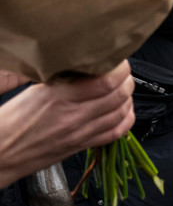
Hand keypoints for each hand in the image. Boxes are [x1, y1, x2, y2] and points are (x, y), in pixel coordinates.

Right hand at [0, 61, 134, 187]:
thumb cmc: (9, 122)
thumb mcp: (32, 91)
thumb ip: (62, 79)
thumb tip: (85, 65)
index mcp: (58, 98)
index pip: (105, 81)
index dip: (119, 68)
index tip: (118, 60)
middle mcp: (73, 117)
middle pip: (117, 95)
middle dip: (126, 80)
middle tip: (123, 71)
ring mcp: (80, 134)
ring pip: (120, 113)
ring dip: (128, 97)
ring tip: (124, 86)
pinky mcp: (82, 146)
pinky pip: (116, 133)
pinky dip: (126, 118)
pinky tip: (123, 109)